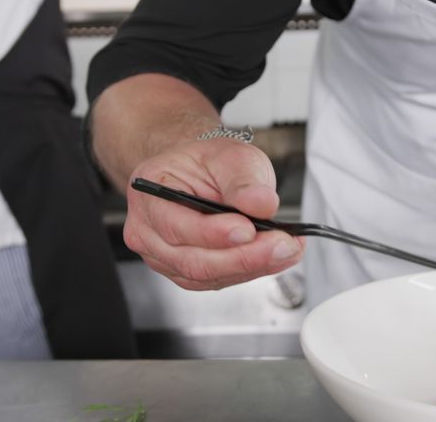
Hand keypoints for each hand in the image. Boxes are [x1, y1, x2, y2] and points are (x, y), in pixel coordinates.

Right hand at [123, 138, 305, 289]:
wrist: (199, 173)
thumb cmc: (206, 163)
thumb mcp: (230, 155)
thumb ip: (244, 180)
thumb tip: (262, 204)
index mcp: (150, 193)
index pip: (176, 225)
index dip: (213, 232)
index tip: (249, 229)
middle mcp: (149, 231)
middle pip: (192, 260)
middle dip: (243, 256)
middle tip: (281, 244)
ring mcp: (165, 256)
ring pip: (207, 275)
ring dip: (252, 267)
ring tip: (286, 249)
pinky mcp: (186, 271)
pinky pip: (217, 280)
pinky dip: (249, 271)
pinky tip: (274, 257)